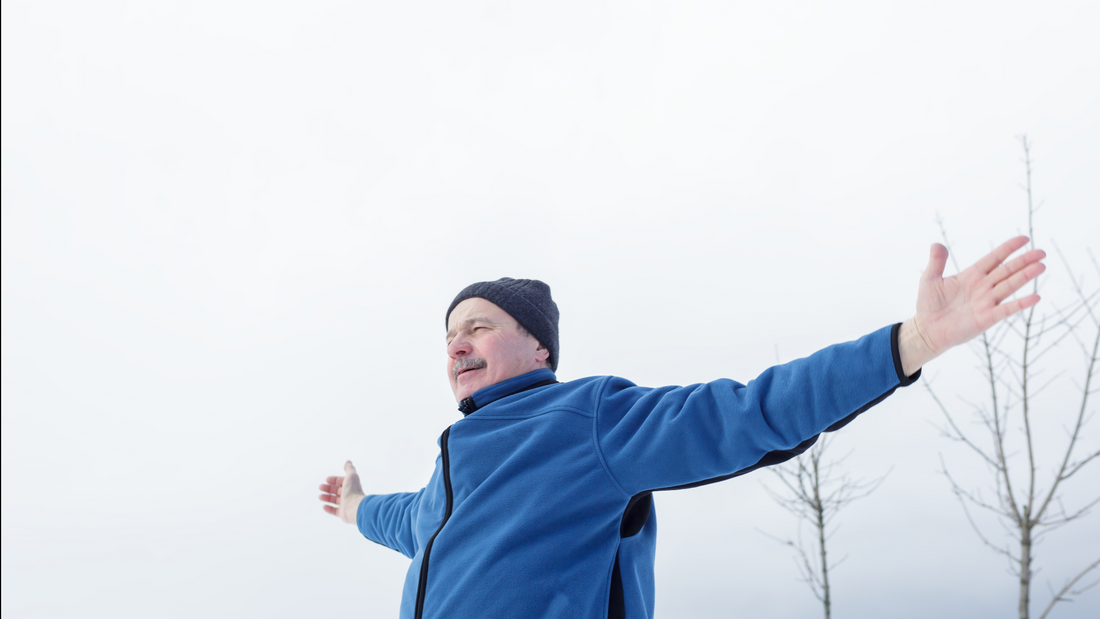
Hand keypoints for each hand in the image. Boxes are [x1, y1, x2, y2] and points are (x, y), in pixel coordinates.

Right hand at [319, 461, 365, 524]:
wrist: (355, 507)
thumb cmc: (353, 491)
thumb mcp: (351, 476)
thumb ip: (349, 468)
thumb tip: (348, 461)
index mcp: (350, 486)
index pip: (341, 482)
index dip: (334, 480)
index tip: (326, 480)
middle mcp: (348, 495)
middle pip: (337, 491)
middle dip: (328, 488)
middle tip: (320, 487)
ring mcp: (346, 504)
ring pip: (335, 500)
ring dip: (327, 497)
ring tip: (320, 496)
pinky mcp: (343, 513)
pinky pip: (335, 511)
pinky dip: (329, 508)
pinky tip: (324, 506)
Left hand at [899, 236, 1045, 374]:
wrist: (927, 329)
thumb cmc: (929, 304)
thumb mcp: (930, 279)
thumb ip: (936, 262)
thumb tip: (937, 244)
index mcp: (972, 275)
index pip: (994, 258)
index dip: (1008, 248)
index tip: (1024, 239)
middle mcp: (983, 287)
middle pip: (1007, 270)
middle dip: (1024, 261)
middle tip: (1042, 252)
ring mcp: (986, 302)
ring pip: (1010, 286)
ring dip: (1025, 276)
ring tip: (1041, 266)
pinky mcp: (986, 318)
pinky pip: (1007, 309)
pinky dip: (1021, 304)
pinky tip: (1035, 297)